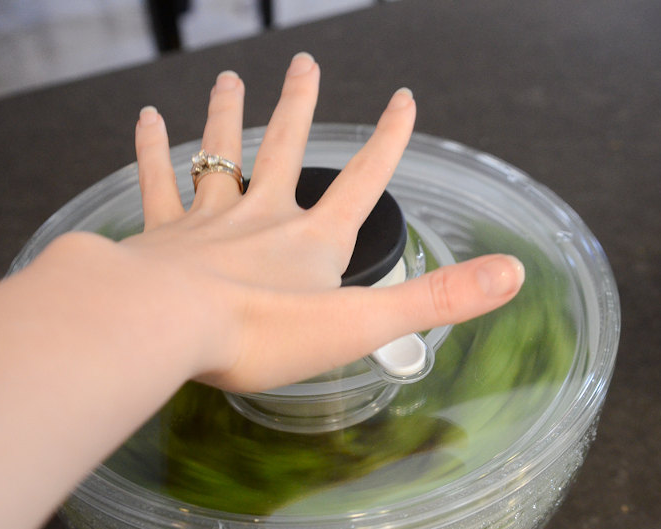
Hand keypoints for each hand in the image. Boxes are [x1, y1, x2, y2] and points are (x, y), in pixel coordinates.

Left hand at [113, 52, 524, 392]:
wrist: (168, 328)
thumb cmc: (262, 333)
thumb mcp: (362, 323)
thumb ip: (436, 299)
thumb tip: (513, 274)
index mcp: (312, 241)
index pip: (362, 182)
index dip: (387, 142)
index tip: (403, 99)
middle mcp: (262, 218)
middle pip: (285, 148)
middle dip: (299, 106)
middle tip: (306, 63)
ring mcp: (209, 222)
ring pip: (221, 155)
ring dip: (228, 114)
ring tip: (231, 79)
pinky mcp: (162, 236)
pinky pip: (158, 183)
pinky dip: (152, 150)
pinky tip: (147, 119)